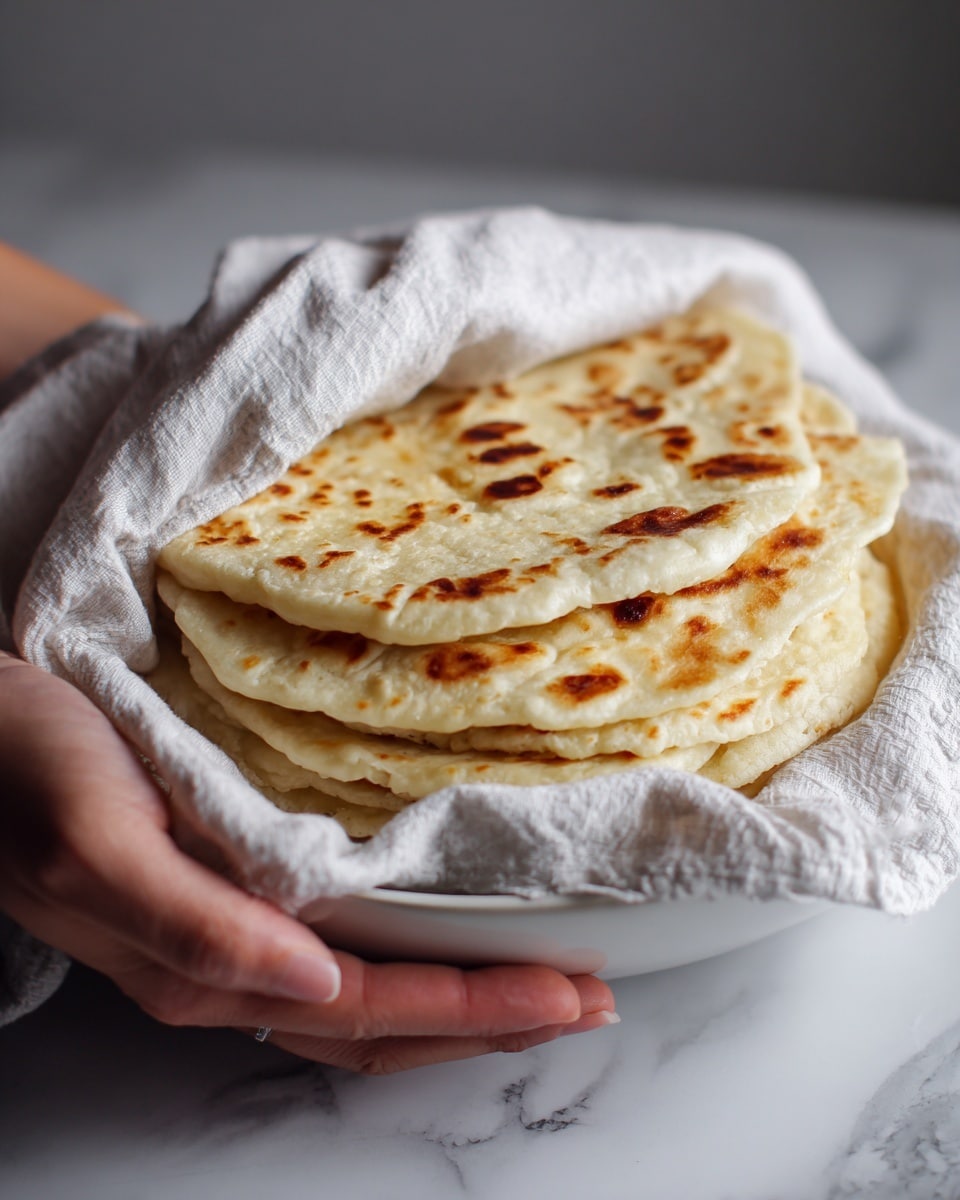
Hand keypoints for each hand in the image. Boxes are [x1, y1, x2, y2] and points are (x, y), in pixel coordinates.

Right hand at [0, 653, 616, 1072]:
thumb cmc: (23, 769)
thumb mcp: (97, 840)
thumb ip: (194, 925)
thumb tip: (309, 983)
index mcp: (207, 965)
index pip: (373, 1006)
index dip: (476, 1007)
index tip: (569, 993)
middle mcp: (227, 966)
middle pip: (384, 1018)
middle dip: (490, 1017)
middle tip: (586, 998)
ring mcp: (225, 935)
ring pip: (364, 995)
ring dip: (457, 994)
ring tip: (540, 979)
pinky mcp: (222, 891)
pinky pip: (335, 946)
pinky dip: (406, 951)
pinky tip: (436, 927)